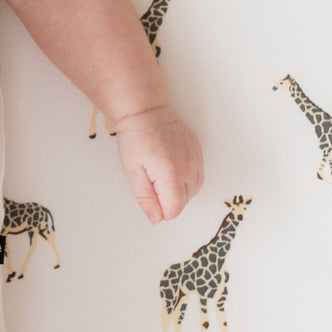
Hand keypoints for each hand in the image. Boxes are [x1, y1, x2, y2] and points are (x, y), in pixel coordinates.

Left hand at [114, 104, 203, 223]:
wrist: (146, 111)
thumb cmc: (135, 140)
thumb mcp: (133, 173)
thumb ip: (146, 198)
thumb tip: (156, 219)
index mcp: (171, 174)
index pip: (174, 209)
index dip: (161, 211)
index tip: (151, 200)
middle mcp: (189, 167)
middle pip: (185, 201)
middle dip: (169, 200)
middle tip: (151, 182)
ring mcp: (196, 158)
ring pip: (194, 190)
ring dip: (179, 191)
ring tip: (161, 176)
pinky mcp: (198, 151)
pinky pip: (198, 175)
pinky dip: (187, 179)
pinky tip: (172, 169)